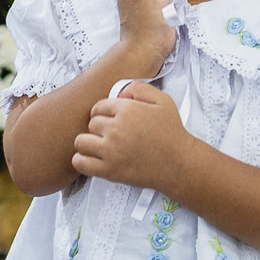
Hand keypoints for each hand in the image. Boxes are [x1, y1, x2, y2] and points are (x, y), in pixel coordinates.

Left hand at [70, 81, 194, 190]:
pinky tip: (92, 159)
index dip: (103, 112)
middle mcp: (116, 129)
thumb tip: (119, 93)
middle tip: (110, 133)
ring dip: (87, 142)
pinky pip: (80, 162)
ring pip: (81, 141)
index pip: (99, 106)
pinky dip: (81, 160)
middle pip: (91, 123)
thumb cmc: (172, 133)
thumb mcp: (163, 100)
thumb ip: (139, 88)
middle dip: (99, 127)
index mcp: (127, 110)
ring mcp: (111, 150)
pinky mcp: (109, 170)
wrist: (179, 164)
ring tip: (98, 145)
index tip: (109, 119)